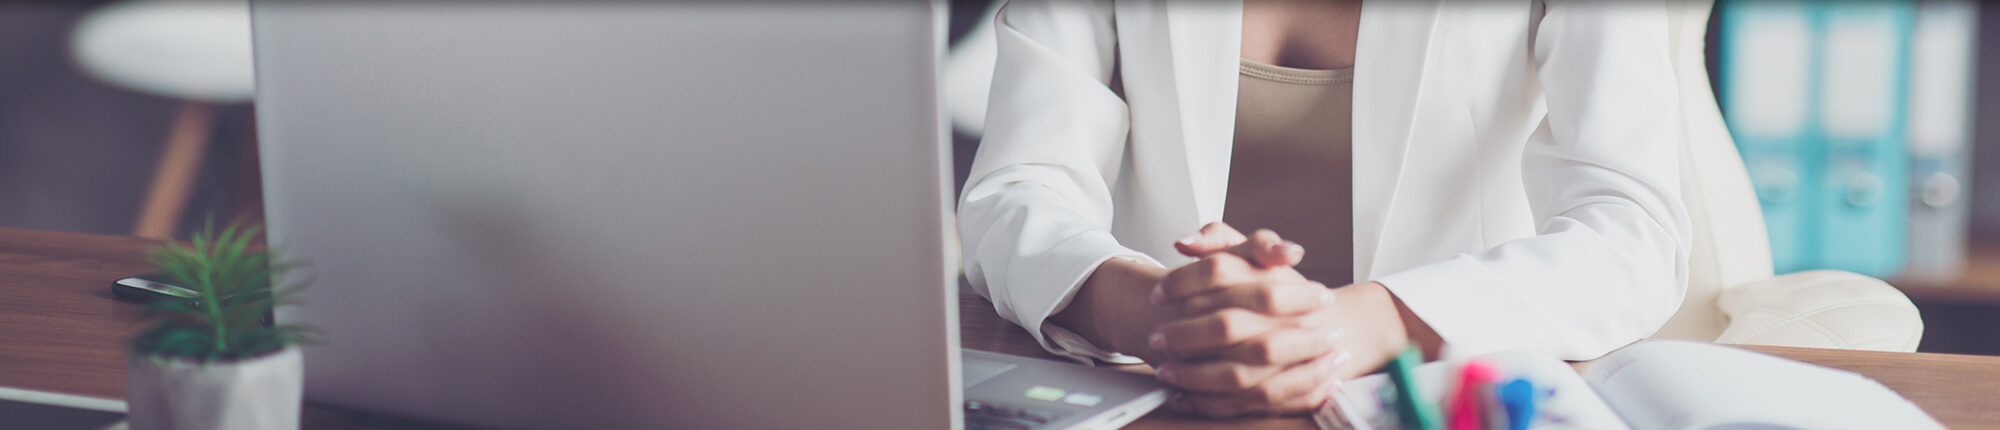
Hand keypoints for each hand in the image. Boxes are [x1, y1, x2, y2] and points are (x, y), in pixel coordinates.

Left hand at [1155, 224, 1443, 416]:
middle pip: (1228, 325)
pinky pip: (1246, 402)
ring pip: (1238, 371)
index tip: (1156, 294)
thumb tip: (1184, 242)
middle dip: (1185, 335)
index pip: (1220, 271)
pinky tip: (1181, 399)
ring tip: (1164, 372)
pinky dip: (1209, 404)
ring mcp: (1289, 355)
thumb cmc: (1276, 286)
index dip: (1182, 282)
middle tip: (1155, 339)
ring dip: (1194, 375)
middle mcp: (1283, 315)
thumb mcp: (1252, 252)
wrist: (1330, 324)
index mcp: (1272, 276)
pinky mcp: (1287, 388)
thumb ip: (1218, 238)